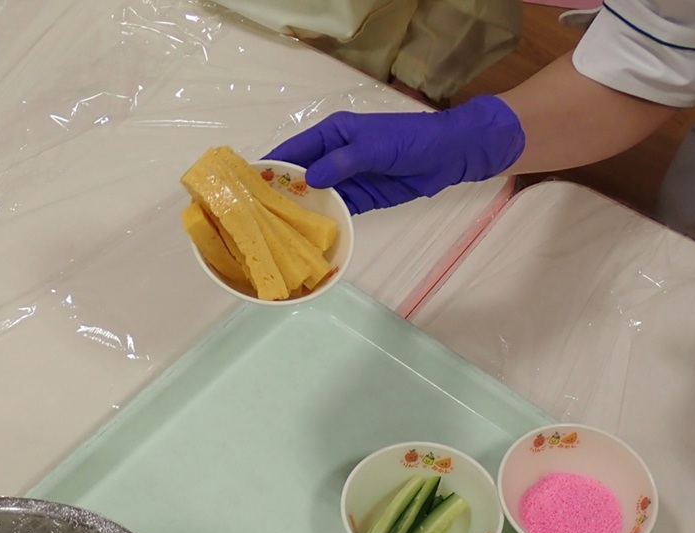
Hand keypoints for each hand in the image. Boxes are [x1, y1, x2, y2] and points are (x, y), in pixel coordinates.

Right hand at [263, 96, 525, 213]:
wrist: (450, 154)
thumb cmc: (410, 140)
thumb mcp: (374, 147)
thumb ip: (341, 163)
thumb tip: (308, 180)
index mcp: (332, 134)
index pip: (294, 151)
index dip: (271, 167)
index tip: (245, 185)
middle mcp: (334, 156)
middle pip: (301, 177)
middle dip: (281, 194)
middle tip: (255, 218)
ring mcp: (349, 178)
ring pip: (318, 196)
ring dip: (302, 211)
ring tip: (276, 231)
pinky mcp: (365, 197)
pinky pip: (340, 209)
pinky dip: (327, 220)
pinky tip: (310, 235)